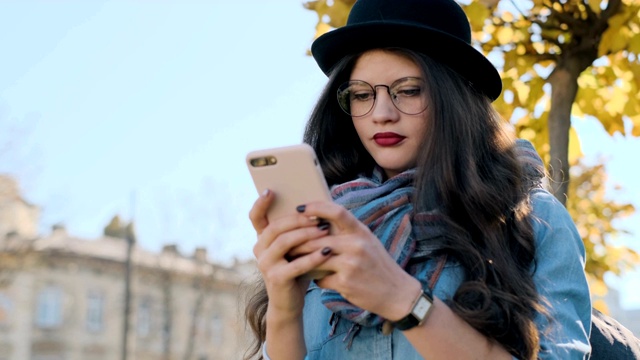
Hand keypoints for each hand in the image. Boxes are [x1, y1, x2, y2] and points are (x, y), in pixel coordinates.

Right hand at [249, 189, 332, 317]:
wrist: (289, 302)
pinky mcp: (276, 278)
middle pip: (276, 227)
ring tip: (325, 230)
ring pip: (285, 242)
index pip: (256, 217)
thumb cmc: (296, 269)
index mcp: (263, 239)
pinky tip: (327, 252)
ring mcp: (265, 264)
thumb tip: (317, 207)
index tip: (270, 190)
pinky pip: (296, 263)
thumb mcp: (295, 248)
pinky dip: (313, 257)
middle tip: (317, 215)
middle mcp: (259, 249)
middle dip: (298, 219)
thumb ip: (298, 230)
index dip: (260, 203)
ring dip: (307, 234)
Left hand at [289, 200, 422, 321]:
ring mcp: (351, 264)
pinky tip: (315, 279)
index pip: (337, 211)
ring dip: (303, 260)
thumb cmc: (378, 265)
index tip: (300, 208)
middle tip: (286, 241)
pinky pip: (321, 278)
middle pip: (318, 238)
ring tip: (293, 259)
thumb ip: (347, 232)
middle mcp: (357, 245)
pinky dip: (316, 279)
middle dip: (299, 241)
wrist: (397, 293)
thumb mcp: (368, 242)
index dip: (316, 207)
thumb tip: (319, 223)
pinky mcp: (346, 282)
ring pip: (316, 258)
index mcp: (361, 232)